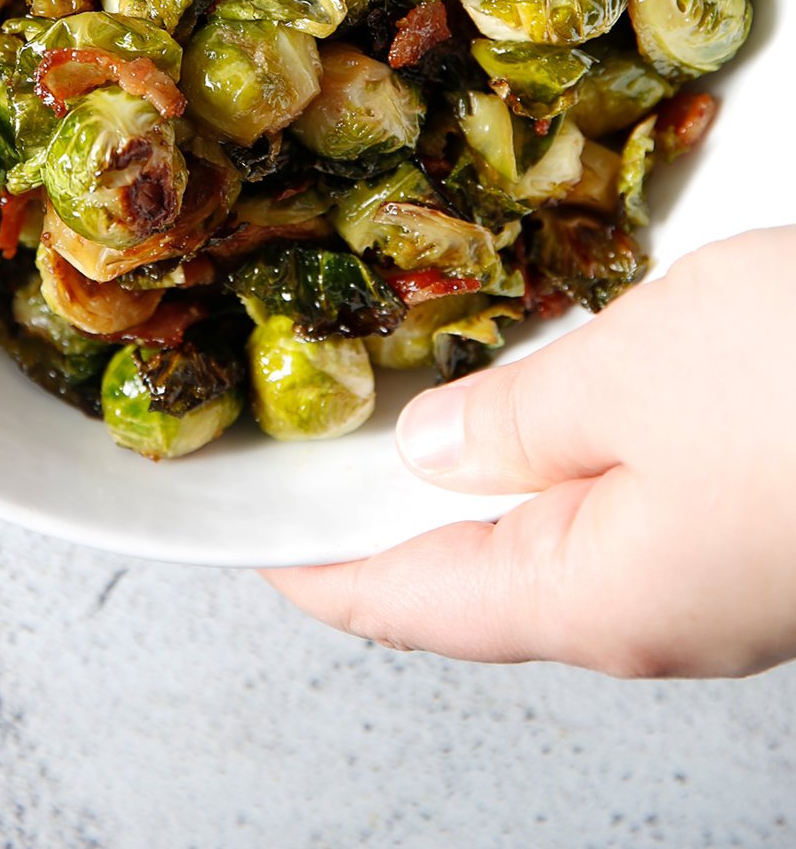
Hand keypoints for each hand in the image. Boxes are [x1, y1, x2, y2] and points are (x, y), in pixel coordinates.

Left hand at [264, 228, 795, 676]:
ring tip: (408, 411)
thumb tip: (426, 455)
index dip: (316, 564)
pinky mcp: (763, 521)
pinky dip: (562, 452)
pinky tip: (545, 398)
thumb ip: (518, 420)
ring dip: (479, 478)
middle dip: (389, 517)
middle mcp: (653, 612)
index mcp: (596, 601)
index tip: (246, 534)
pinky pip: (627, 499)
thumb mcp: (635, 378)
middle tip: (314, 449)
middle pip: (478, 576)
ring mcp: (716, 574)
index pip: (408, 599)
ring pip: (558, 534)